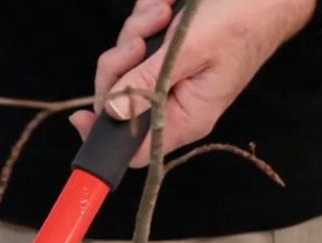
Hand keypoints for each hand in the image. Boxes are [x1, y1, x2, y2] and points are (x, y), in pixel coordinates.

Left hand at [70, 0, 314, 167]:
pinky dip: (145, 18)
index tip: (80, 116)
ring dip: (136, 31)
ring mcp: (169, 74)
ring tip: (164, 14)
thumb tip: (111, 112)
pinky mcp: (167, 51)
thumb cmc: (241, 21)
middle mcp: (176, 101)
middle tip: (139, 42)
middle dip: (120, 64)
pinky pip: (137, 39)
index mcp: (188, 116)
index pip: (137, 149)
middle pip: (119, 99)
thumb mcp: (190, 50)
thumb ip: (147, 81)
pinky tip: (167, 6)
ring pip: (124, 64)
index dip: (105, 137)